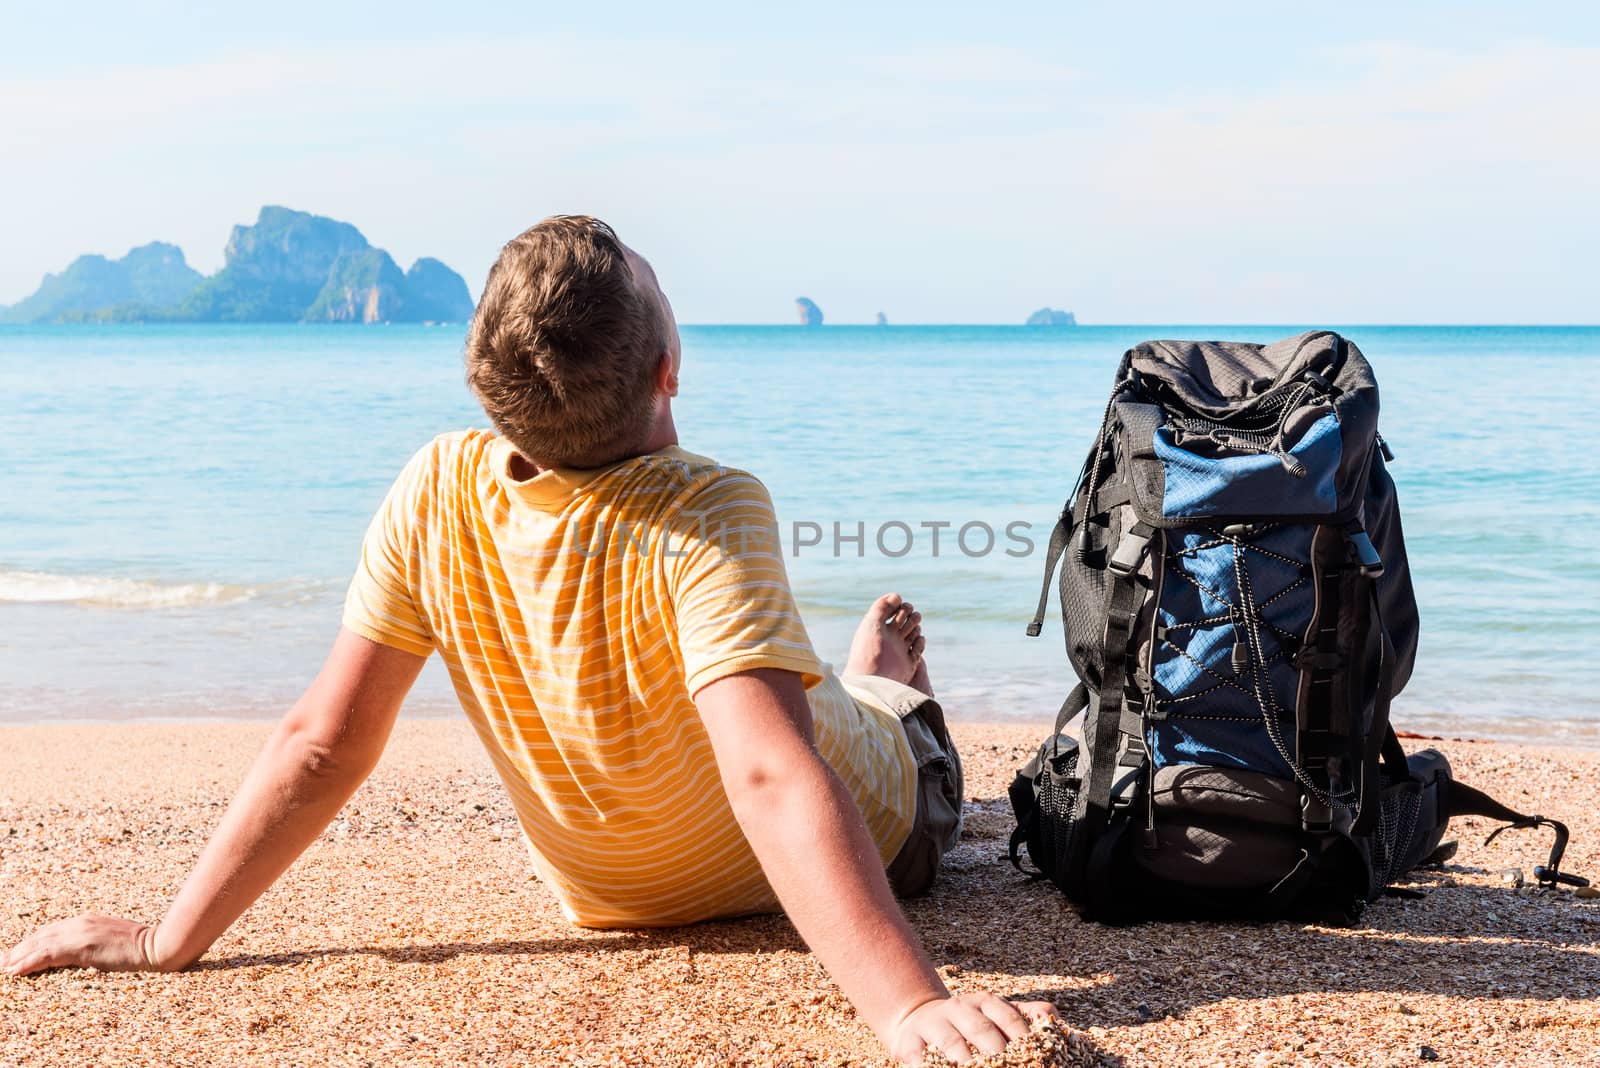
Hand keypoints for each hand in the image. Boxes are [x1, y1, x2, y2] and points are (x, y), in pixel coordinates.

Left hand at [3, 915, 165, 976]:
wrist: (156, 944)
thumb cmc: (141, 944)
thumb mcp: (113, 939)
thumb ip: (95, 941)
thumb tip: (84, 953)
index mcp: (88, 920)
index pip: (53, 931)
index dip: (34, 941)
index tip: (19, 952)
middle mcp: (80, 923)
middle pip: (42, 936)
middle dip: (21, 948)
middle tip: (4, 960)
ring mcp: (80, 933)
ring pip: (40, 945)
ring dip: (19, 956)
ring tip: (5, 966)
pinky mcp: (81, 947)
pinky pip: (48, 955)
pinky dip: (29, 962)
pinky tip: (16, 970)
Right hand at [889, 992, 1058, 1063]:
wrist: (916, 1018)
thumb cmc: (968, 1024)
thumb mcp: (996, 1014)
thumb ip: (1028, 1017)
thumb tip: (1063, 1026)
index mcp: (984, 1001)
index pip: (1009, 1017)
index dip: (1024, 1038)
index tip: (1039, 1060)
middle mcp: (958, 1008)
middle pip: (982, 1031)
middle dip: (999, 1055)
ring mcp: (932, 1024)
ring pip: (953, 1046)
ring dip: (968, 1064)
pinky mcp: (908, 1043)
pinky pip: (922, 1060)